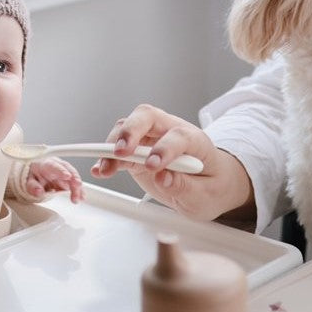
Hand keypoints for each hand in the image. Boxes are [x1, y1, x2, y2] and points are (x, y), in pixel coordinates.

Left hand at [26, 157, 84, 202]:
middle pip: (68, 171)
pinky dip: (79, 190)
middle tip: (77, 186)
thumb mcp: (28, 181)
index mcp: (46, 164)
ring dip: (77, 187)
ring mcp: (64, 172)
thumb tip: (38, 191)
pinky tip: (82, 196)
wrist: (35, 173)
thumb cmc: (33, 174)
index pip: (54, 166)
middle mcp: (58, 166)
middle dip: (74, 179)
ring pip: (74, 178)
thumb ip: (32, 186)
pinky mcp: (68, 179)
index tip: (67, 176)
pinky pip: (75, 184)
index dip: (61, 171)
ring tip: (79, 197)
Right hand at [90, 104, 253, 222]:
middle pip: (147, 116)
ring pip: (127, 128)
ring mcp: (152, 138)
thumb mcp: (205, 194)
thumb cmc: (211, 185)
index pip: (179, 136)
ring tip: (105, 168)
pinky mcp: (138, 150)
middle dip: (131, 131)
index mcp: (195, 140)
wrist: (209, 184)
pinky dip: (107, 157)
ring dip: (113, 146)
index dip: (165, 148)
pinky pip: (119, 147)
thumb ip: (185, 186)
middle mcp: (170, 131)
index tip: (154, 166)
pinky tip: (100, 169)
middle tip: (121, 152)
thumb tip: (163, 177)